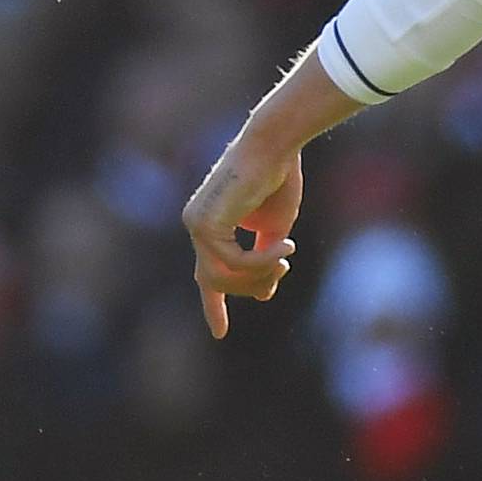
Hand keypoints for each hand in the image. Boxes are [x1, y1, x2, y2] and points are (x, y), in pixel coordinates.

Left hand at [182, 133, 304, 339]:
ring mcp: (196, 224)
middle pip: (216, 281)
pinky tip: (285, 247)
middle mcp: (197, 226)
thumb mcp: (275, 229)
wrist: (275, 146)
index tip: (220, 334)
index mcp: (211, 227)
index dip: (214, 306)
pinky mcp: (205, 224)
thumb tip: (264, 293)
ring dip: (257, 276)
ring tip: (284, 259)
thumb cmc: (279, 179)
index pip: (207, 274)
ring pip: (221, 278)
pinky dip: (261, 262)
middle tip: (282, 271)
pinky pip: (233, 263)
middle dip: (252, 286)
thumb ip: (265, 259)